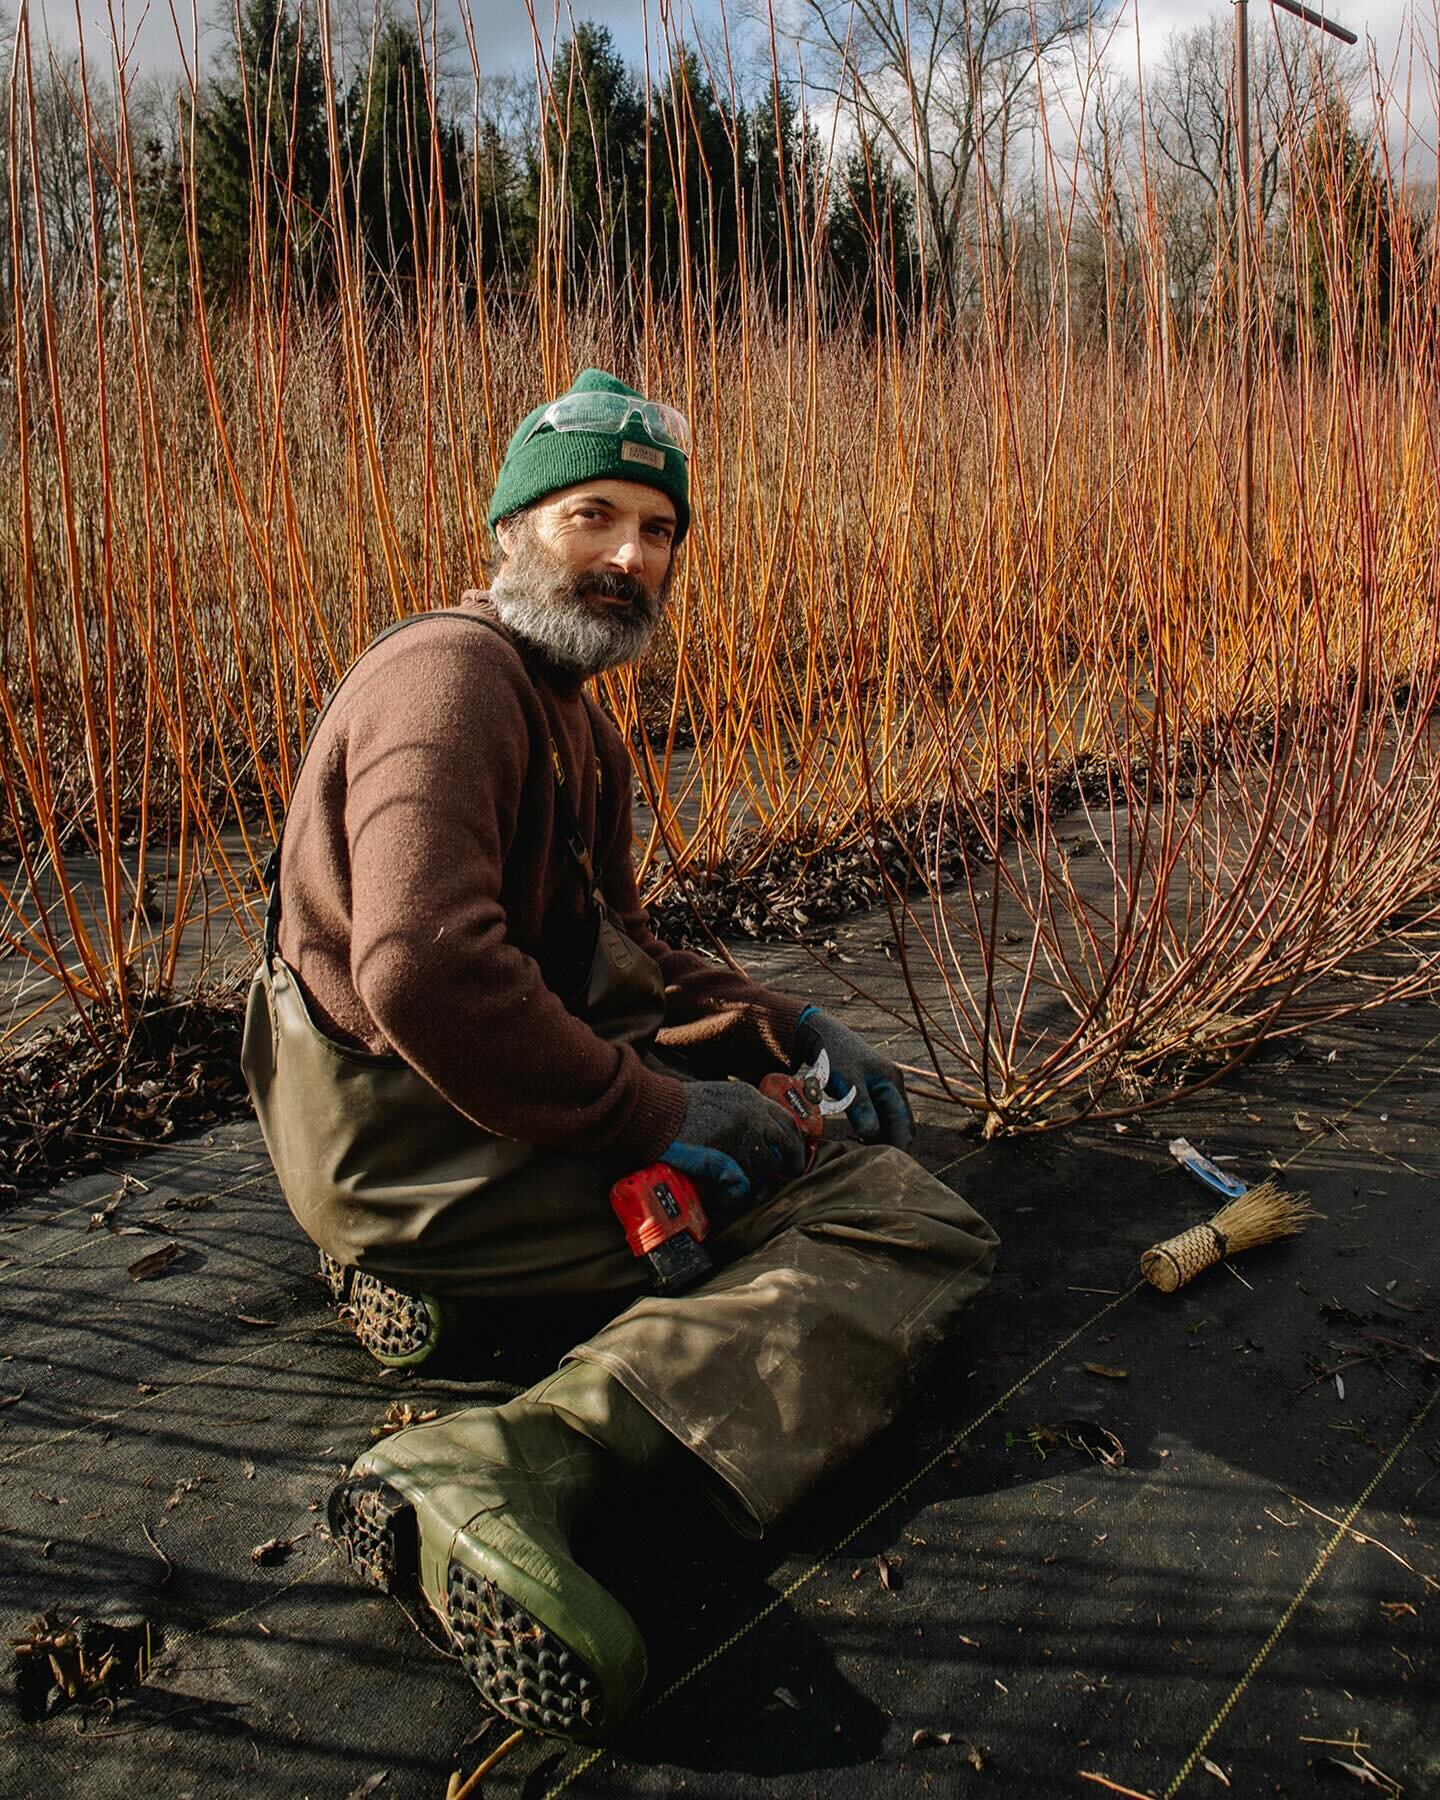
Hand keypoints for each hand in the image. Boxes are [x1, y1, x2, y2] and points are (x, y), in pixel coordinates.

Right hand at [661, 1080, 808, 1205]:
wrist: (655, 1112)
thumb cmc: (678, 1106)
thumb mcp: (718, 1096)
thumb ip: (739, 1109)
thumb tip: (753, 1131)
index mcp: (751, 1098)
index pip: (787, 1120)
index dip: (795, 1140)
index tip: (795, 1152)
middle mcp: (753, 1115)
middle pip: (786, 1144)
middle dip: (789, 1162)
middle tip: (788, 1173)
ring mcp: (744, 1137)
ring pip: (767, 1167)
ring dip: (759, 1179)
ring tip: (748, 1186)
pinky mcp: (731, 1158)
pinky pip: (747, 1183)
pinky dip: (741, 1192)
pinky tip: (733, 1194)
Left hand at [794, 1007, 913, 1148]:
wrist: (822, 1035)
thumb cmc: (834, 1056)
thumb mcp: (847, 1081)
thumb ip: (861, 1107)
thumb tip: (873, 1135)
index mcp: (892, 1083)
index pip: (904, 1125)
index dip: (896, 1146)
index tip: (880, 1160)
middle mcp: (893, 1087)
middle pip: (899, 1126)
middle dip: (887, 1143)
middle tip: (865, 1156)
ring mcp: (884, 1089)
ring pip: (888, 1123)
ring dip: (877, 1137)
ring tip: (858, 1146)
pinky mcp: (872, 1092)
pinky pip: (878, 1117)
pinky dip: (870, 1128)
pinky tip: (855, 1134)